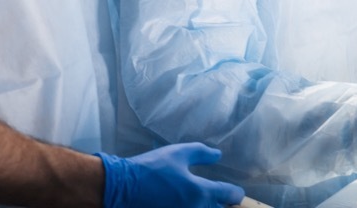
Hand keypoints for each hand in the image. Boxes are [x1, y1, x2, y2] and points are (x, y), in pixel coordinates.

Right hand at [99, 143, 244, 207]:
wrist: (120, 188)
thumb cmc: (151, 168)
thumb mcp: (179, 153)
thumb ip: (203, 153)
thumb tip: (218, 155)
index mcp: (200, 191)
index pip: (230, 196)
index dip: (235, 194)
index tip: (235, 193)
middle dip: (221, 206)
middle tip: (219, 200)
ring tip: (202, 202)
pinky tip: (186, 205)